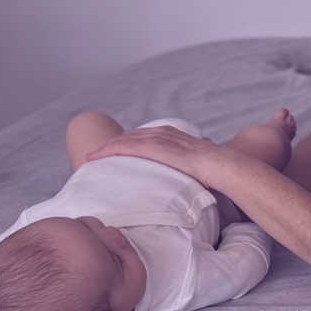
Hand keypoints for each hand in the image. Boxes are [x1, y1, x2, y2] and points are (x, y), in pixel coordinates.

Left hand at [86, 125, 223, 186]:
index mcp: (171, 135)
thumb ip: (188, 166)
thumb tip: (192, 178)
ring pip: (122, 140)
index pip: (143, 136)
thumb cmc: (212, 171)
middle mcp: (162, 132)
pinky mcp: (151, 147)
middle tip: (97, 156)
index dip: (127, 143)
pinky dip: (106, 151)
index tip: (116, 152)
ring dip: (106, 148)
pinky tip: (95, 157)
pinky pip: (122, 147)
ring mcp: (156, 138)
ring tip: (92, 157)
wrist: (218, 165)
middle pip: (129, 136)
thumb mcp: (196, 164)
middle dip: (112, 145)